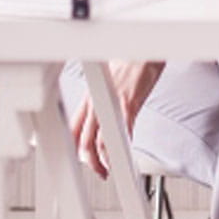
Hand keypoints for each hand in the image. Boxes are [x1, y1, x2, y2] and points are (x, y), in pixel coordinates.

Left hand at [69, 60, 164, 178]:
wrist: (146, 47)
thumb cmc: (131, 61)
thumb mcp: (110, 81)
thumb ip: (104, 97)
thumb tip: (105, 110)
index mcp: (91, 96)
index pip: (73, 126)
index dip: (72, 146)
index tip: (77, 158)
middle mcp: (97, 100)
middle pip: (83, 138)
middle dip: (89, 160)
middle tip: (99, 170)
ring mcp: (111, 103)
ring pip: (99, 140)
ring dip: (104, 160)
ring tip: (111, 168)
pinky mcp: (129, 104)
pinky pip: (123, 133)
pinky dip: (123, 149)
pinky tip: (127, 156)